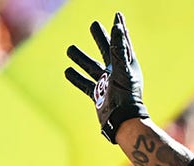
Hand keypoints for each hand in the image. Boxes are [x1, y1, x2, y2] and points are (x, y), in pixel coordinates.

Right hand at [64, 12, 148, 143]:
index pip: (122, 41)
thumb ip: (119, 49)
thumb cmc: (126, 96)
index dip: (119, 28)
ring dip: (81, 58)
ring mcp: (107, 85)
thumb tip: (118, 27)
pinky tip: (67, 71)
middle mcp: (117, 73)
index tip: (117, 15)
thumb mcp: (123, 70)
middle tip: (94, 25)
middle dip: (101, 38)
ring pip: (91, 66)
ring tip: (69, 48)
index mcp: (126, 65)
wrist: (123, 122)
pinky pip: (85, 84)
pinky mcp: (98, 96)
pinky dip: (76, 77)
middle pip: (107, 50)